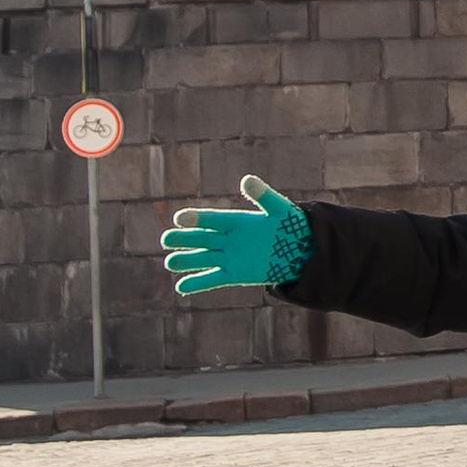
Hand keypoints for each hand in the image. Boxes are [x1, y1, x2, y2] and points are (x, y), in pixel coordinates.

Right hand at [161, 178, 311, 295]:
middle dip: (185, 239)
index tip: (179, 218)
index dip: (197, 218)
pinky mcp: (234, 275)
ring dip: (187, 260)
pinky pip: (213, 278)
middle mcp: (228, 238)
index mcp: (237, 220)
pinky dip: (198, 282)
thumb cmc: (289, 225)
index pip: (213, 219)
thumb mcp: (279, 209)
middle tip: (166, 239)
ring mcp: (230, 257)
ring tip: (170, 262)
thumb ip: (263, 195)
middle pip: (203, 238)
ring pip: (204, 258)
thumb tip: (247, 179)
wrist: (301, 250)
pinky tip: (181, 286)